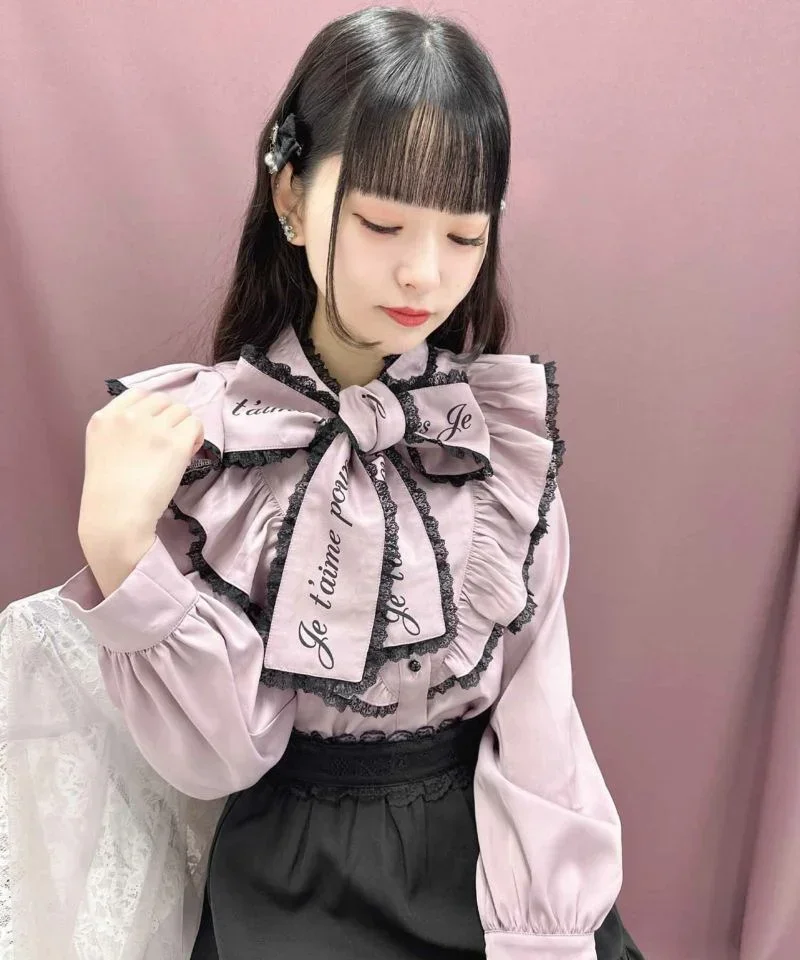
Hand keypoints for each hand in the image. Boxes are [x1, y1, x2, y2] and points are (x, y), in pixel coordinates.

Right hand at [78, 387, 204, 553]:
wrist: (116, 516)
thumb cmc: (109, 493)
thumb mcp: (102, 449)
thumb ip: (122, 430)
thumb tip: (156, 424)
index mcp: (104, 418)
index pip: (139, 394)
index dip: (153, 410)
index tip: (155, 428)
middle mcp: (128, 417)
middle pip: (163, 400)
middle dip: (170, 418)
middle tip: (169, 442)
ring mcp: (153, 427)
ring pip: (183, 411)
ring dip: (184, 428)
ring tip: (179, 450)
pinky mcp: (176, 442)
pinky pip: (196, 425)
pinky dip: (197, 437)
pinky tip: (189, 454)